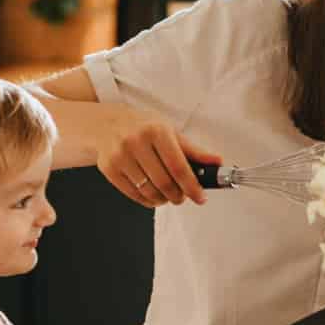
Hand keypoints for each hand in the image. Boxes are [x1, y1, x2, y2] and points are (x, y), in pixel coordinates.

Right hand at [95, 104, 219, 208]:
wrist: (107, 124)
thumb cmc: (143, 128)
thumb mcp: (169, 132)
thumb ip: (193, 150)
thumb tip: (217, 162)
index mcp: (156, 131)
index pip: (178, 166)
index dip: (192, 186)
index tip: (200, 197)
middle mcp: (136, 141)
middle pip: (164, 182)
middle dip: (177, 196)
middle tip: (182, 197)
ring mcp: (120, 156)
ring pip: (148, 191)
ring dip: (163, 200)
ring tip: (167, 196)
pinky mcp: (109, 168)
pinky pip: (133, 194)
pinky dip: (147, 200)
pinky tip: (152, 196)